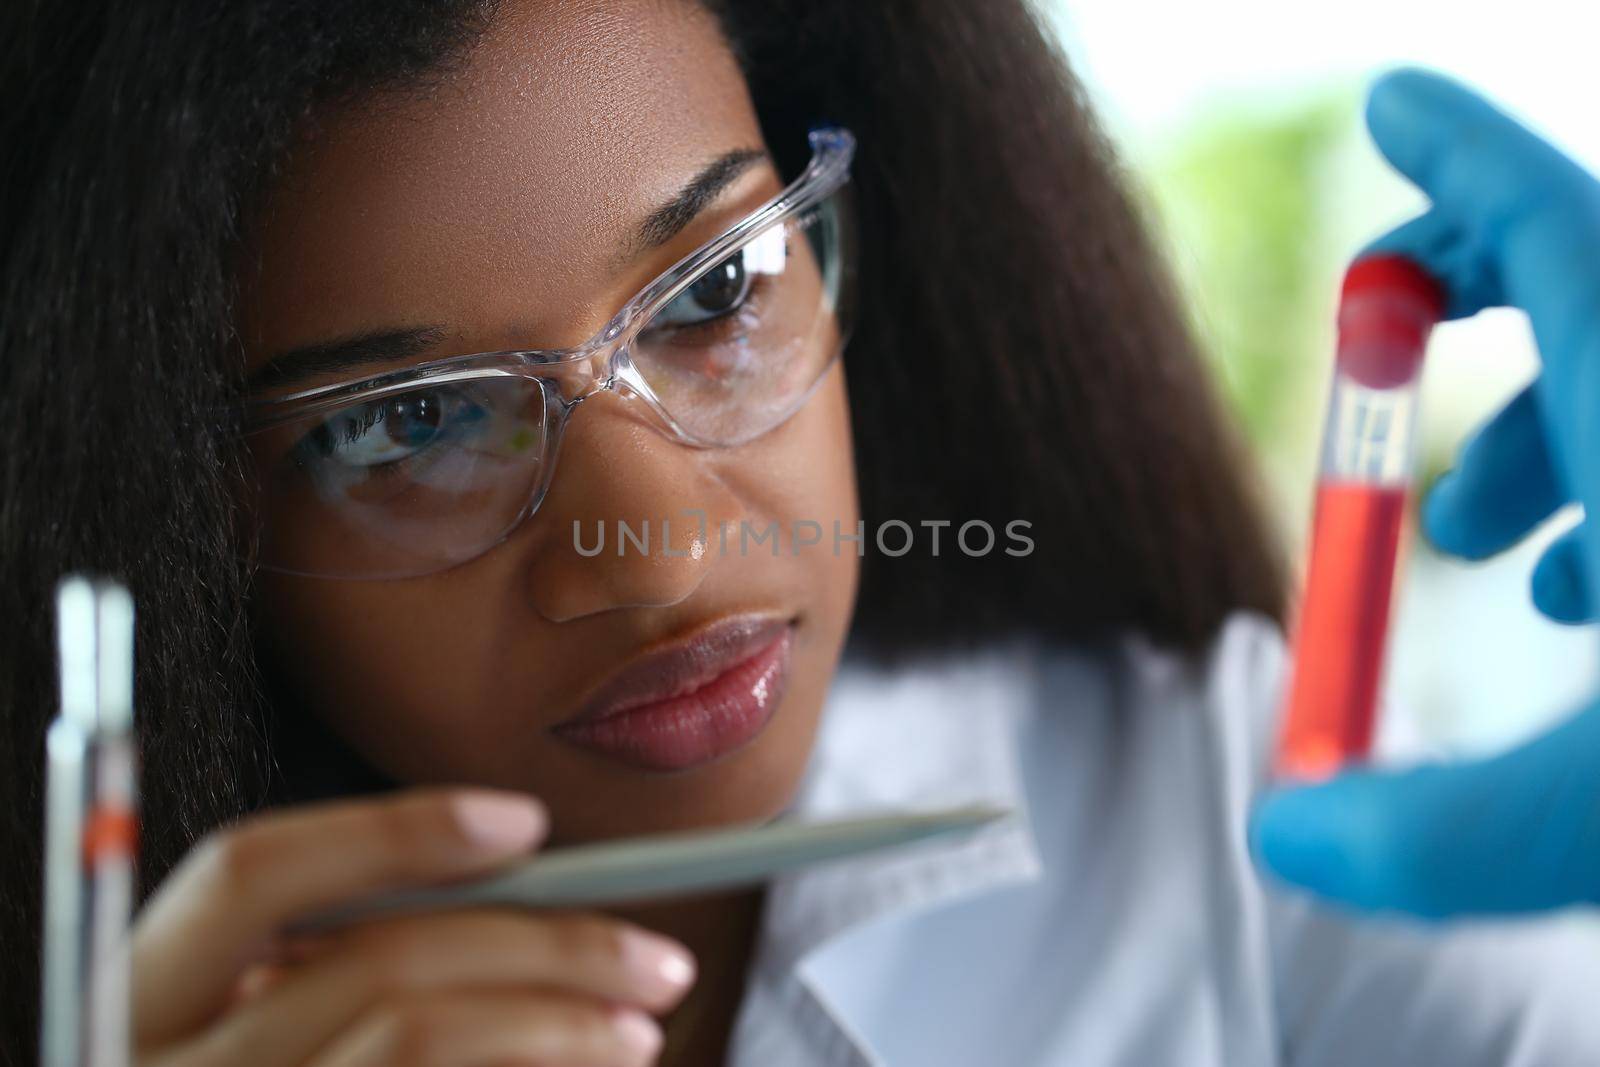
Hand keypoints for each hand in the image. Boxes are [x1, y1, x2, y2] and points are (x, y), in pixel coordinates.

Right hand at [133, 788, 696, 1066]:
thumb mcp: (250, 1024)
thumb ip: (330, 963)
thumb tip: (511, 880)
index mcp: (134, 999)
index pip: (249, 871)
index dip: (387, 832)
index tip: (525, 821)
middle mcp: (157, 1066)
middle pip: (376, 964)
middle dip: (542, 946)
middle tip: (655, 958)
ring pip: (416, 1041)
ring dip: (558, 1025)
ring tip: (638, 1031)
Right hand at [1249, 68, 1599, 917]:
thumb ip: (1429, 838)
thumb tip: (1284, 836)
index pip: (1552, 226)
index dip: (1459, 154)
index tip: (1395, 104)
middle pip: (1593, 280)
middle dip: (1468, 307)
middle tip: (1376, 363)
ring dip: (1539, 434)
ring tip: (1482, 546)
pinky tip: (1587, 606)